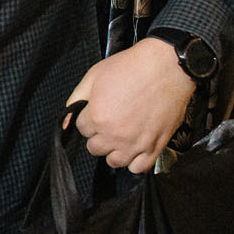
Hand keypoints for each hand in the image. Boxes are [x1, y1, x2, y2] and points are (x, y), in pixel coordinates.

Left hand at [67, 36, 195, 173]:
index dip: (89, 118)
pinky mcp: (155, 146)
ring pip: (114, 161)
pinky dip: (135, 161)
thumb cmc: (132, 67)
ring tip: (121, 136)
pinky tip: (135, 148)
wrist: (167, 66)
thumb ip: (76, 99)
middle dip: (99, 135)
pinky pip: (139, 168)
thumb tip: (66, 120)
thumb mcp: (94, 75)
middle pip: (95, 148)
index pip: (82, 129)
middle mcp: (114, 134)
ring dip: (114, 150)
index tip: (99, 111)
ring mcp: (136, 143)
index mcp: (97, 117)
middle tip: (110, 122)